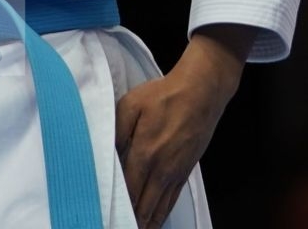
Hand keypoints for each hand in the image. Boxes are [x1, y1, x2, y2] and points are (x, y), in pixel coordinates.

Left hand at [114, 25, 252, 228]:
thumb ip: (115, 130)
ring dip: (147, 222)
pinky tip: (156, 219)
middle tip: (118, 225)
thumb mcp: (131, 104)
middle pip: (144, 206)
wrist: (201, 91)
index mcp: (144, 153)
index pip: (128, 191)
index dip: (118, 207)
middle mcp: (161, 169)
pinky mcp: (186, 170)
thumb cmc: (165, 95)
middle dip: (132, 220)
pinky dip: (162, 213)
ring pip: (160, 207)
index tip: (108, 215)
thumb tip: (106, 152)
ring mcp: (176, 172)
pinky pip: (172, 199)